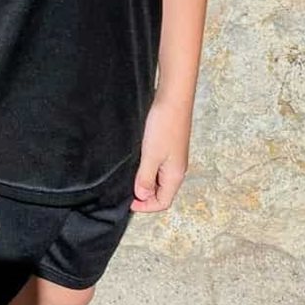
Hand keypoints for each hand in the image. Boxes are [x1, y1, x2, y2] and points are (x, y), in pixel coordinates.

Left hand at [132, 94, 192, 212]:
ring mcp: (173, 158)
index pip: (163, 202)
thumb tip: (142, 197)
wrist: (173, 98)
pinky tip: (137, 161)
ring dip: (146, 181)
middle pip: (162, 193)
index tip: (129, 200)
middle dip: (145, 195)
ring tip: (130, 176)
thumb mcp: (151, 155)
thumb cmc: (164, 125)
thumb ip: (146, 178)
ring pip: (160, 179)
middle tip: (127, 189)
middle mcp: (176, 169)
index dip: (146, 206)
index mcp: (175, 175)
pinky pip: (158, 166)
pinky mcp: (169, 146)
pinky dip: (148, 169)